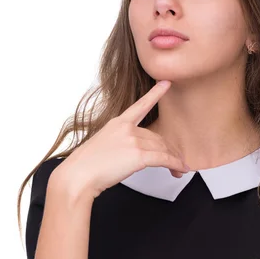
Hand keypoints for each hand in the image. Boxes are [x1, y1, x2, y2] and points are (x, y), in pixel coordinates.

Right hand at [53, 80, 190, 199]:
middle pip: (157, 138)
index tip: (166, 83)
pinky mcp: (138, 155)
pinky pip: (164, 159)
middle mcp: (127, 129)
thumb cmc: (87, 165)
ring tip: (180, 169)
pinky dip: (175, 165)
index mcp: (118, 123)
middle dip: (169, 151)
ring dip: (174, 160)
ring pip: (163, 149)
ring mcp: (133, 141)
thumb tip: (136, 154)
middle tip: (177, 162)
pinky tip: (181, 169)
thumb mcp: (104, 146)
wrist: (79, 175)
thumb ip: (121, 143)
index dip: (155, 94)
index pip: (141, 106)